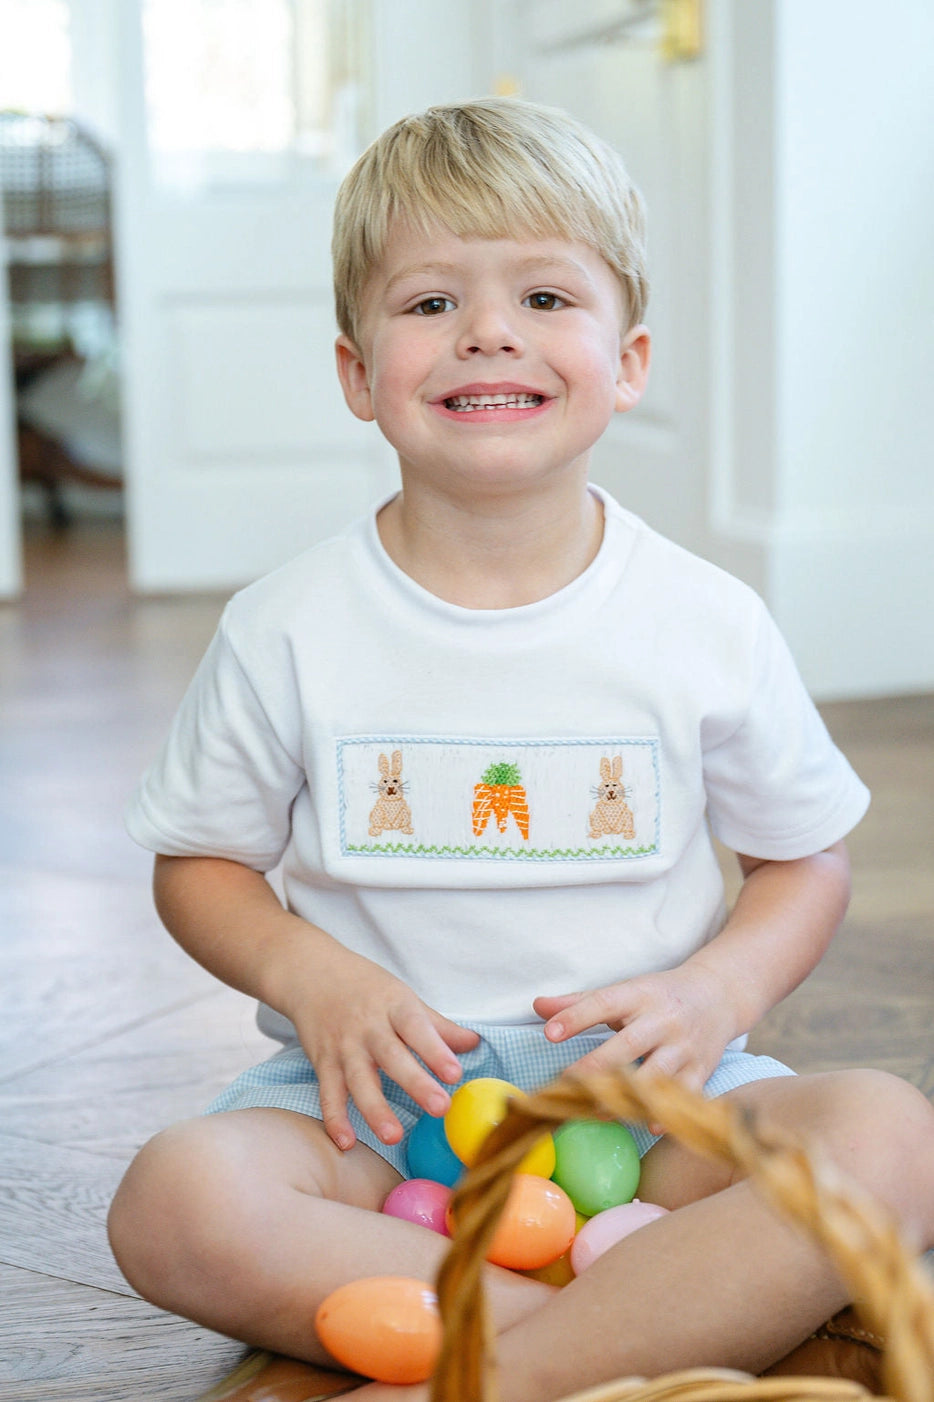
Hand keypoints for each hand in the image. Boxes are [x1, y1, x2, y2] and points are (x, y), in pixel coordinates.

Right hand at [274, 934, 479, 1151]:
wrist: (313, 973)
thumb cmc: (367, 988)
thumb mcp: (404, 998)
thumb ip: (437, 1025)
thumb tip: (474, 1043)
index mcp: (394, 1007)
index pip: (417, 1028)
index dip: (436, 1051)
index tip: (455, 1073)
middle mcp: (368, 1028)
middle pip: (392, 1058)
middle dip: (415, 1084)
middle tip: (440, 1108)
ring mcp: (344, 1047)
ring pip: (359, 1081)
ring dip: (375, 1110)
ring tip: (393, 1136)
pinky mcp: (323, 1063)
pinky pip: (328, 1093)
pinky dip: (334, 1119)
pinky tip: (346, 1142)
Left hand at [533, 962, 735, 1100]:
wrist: (718, 995)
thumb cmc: (659, 996)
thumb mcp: (624, 992)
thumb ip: (579, 1003)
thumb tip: (537, 1006)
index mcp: (639, 995)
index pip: (603, 1003)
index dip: (576, 1018)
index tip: (549, 1033)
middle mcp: (663, 1020)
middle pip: (629, 1044)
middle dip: (598, 1065)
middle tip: (567, 1083)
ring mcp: (684, 1046)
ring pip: (656, 1074)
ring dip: (628, 1094)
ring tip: (597, 1110)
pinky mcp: (702, 1069)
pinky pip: (685, 1093)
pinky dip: (667, 1111)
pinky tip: (647, 1124)